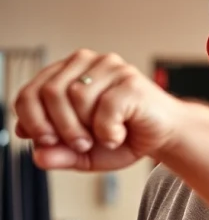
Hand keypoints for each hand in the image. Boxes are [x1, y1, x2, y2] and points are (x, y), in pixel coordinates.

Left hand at [13, 49, 182, 171]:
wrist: (167, 135)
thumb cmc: (127, 137)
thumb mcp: (86, 154)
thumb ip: (60, 155)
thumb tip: (38, 156)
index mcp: (67, 75)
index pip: (30, 92)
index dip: (32, 120)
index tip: (46, 142)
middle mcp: (87, 64)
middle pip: (50, 92)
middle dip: (61, 128)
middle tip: (81, 145)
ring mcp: (111, 67)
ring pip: (76, 96)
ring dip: (87, 128)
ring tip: (105, 136)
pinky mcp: (130, 80)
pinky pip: (105, 106)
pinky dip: (109, 130)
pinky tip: (120, 133)